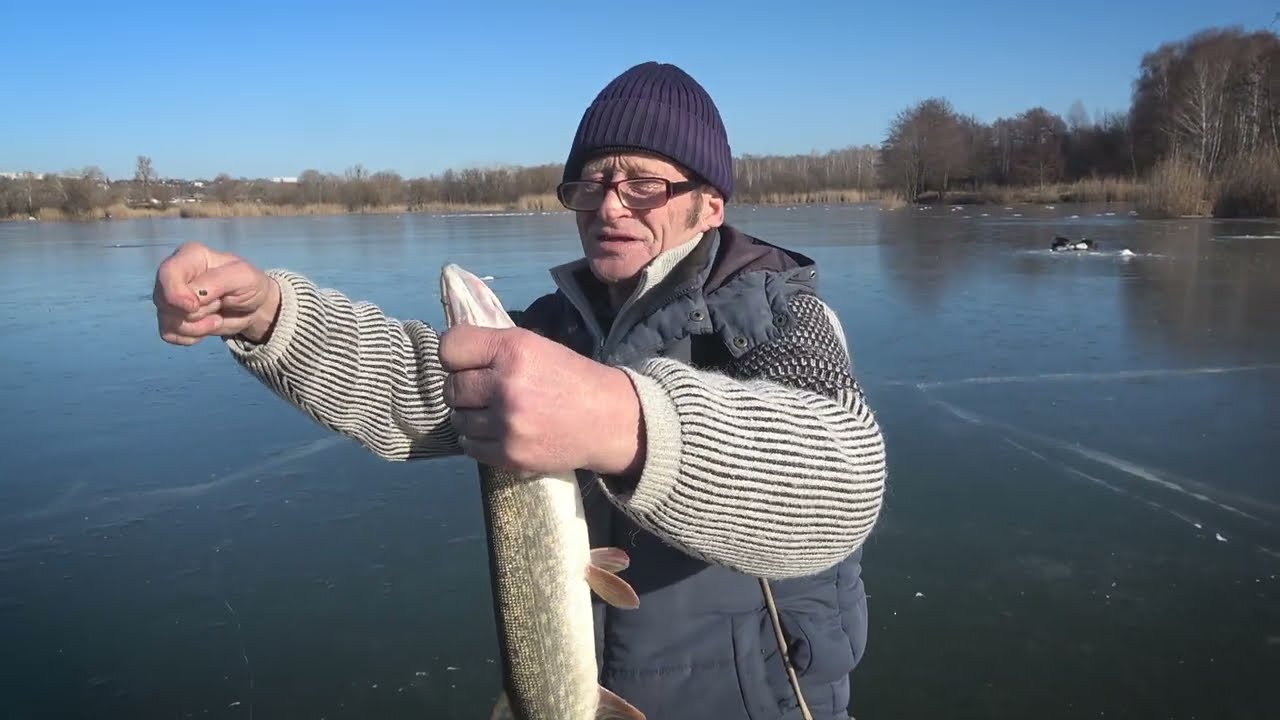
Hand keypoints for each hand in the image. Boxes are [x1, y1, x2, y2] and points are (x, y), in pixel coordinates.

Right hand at [153, 241, 280, 345]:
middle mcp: (173, 275)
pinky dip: (190, 337)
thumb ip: (215, 282)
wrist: (253, 306)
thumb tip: (190, 299)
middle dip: (198, 312)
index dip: (176, 294)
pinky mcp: (170, 318)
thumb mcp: (242, 277)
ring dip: (197, 327)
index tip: (194, 306)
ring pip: (168, 320)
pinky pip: (169, 334)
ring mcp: (168, 297)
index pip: (168, 273)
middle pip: (167, 301)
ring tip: (217, 317)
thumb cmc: (248, 284)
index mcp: (190, 256)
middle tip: (220, 303)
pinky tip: (206, 327)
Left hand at [438, 324, 643, 475]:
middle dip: (462, 389)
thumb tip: (450, 353)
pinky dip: (477, 438)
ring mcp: (507, 424)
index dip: (454, 356)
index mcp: (514, 350)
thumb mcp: (536, 346)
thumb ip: (495, 347)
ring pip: (457, 419)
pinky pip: (469, 446)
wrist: (608, 420)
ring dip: (469, 415)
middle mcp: (506, 385)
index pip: (450, 348)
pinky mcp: (509, 454)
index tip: (465, 363)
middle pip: (451, 388)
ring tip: (492, 412)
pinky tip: (496, 431)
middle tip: (481, 391)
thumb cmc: (570, 378)